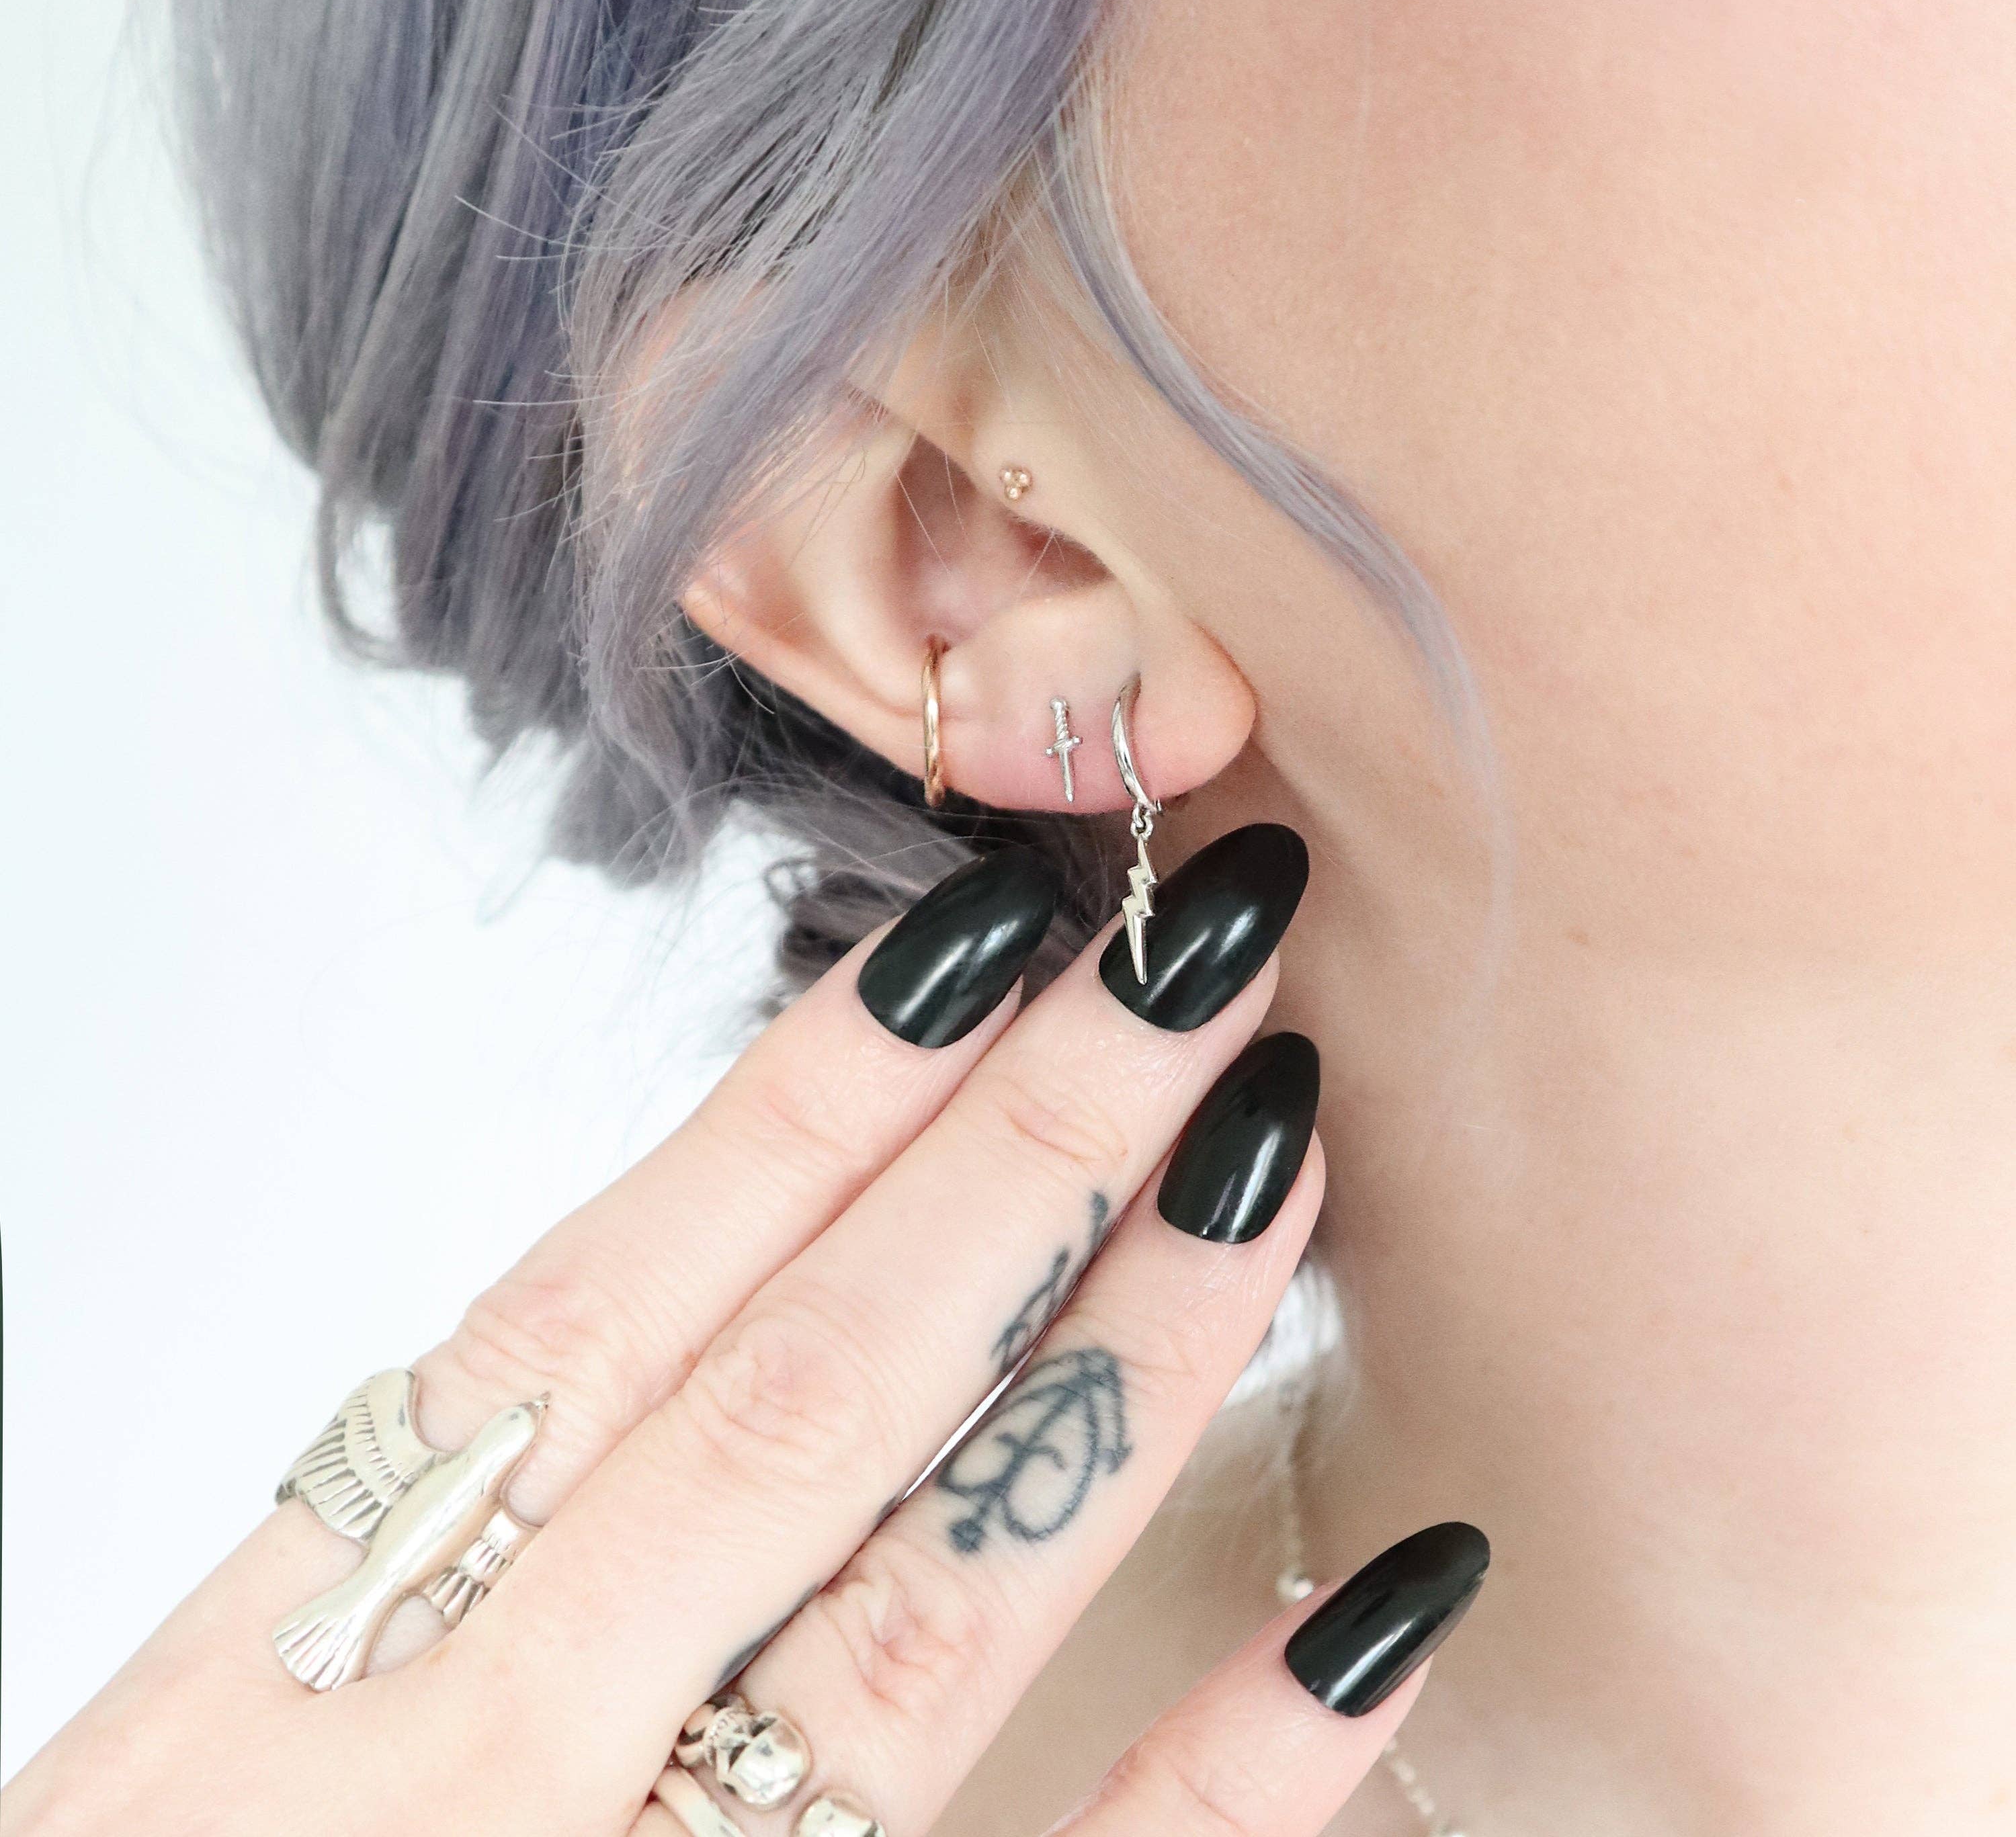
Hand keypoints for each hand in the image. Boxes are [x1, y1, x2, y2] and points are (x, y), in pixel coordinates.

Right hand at [6, 824, 1486, 1836]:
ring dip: (1133, 1366)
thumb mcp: (219, 1718)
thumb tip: (709, 1296)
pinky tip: (1378, 1598)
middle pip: (800, 1397)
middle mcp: (487, 1745)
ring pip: (932, 1609)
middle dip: (1024, 1153)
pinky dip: (1236, 1771)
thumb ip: (446, 1521)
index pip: (606, 1302)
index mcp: (315, 1638)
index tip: (983, 938)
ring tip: (1277, 1165)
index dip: (809, 1102)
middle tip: (1195, 960)